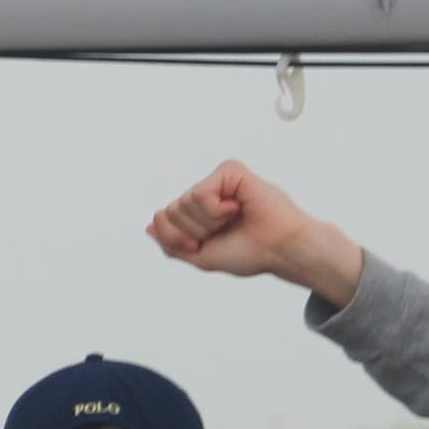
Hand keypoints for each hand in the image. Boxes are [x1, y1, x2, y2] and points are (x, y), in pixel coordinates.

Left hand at [150, 160, 364, 306]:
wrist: (278, 249)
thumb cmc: (248, 252)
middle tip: (223, 231)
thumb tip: (150, 226)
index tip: (204, 245)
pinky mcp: (229, 172)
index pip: (162, 220)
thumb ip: (171, 243)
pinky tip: (236, 208)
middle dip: (194, 231)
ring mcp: (217, 182)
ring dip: (208, 222)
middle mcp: (206, 195)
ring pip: (184, 202)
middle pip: (171, 211)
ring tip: (233, 220)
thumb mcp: (199, 256)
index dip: (179, 239)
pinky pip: (201, 193)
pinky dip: (216, 210)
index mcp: (198, 214)